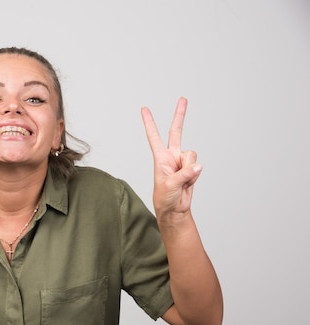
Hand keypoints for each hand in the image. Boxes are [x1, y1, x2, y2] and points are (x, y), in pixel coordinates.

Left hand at [141, 97, 201, 218]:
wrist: (175, 209)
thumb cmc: (165, 197)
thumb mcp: (169, 185)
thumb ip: (184, 174)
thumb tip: (198, 165)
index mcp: (160, 157)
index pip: (153, 136)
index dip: (149, 123)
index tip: (144, 108)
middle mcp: (171, 156)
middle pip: (176, 131)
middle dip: (180, 115)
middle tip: (183, 98)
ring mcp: (182, 161)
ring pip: (192, 155)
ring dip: (189, 170)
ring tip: (181, 180)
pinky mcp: (192, 168)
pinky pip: (198, 166)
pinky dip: (194, 175)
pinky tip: (188, 182)